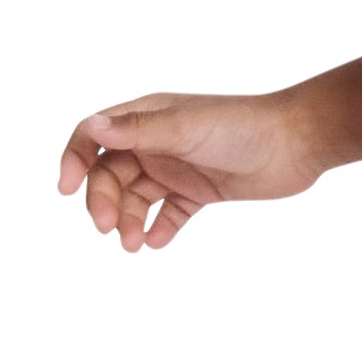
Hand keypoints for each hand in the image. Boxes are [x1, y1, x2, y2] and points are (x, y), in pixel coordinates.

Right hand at [56, 90, 326, 250]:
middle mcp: (156, 141)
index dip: (75, 159)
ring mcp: (176, 167)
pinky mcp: (198, 192)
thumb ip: (138, 130)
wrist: (297, 143)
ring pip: (136, 198)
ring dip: (128, 220)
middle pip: (111, 174)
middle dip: (103, 201)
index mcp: (146, 117)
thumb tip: (92, 126)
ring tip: (133, 244)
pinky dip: (157, 229)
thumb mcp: (186, 127)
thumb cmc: (242, 125)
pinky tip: (154, 243)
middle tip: (108, 229)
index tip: (64, 189)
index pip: (94, 136)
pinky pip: (167, 214)